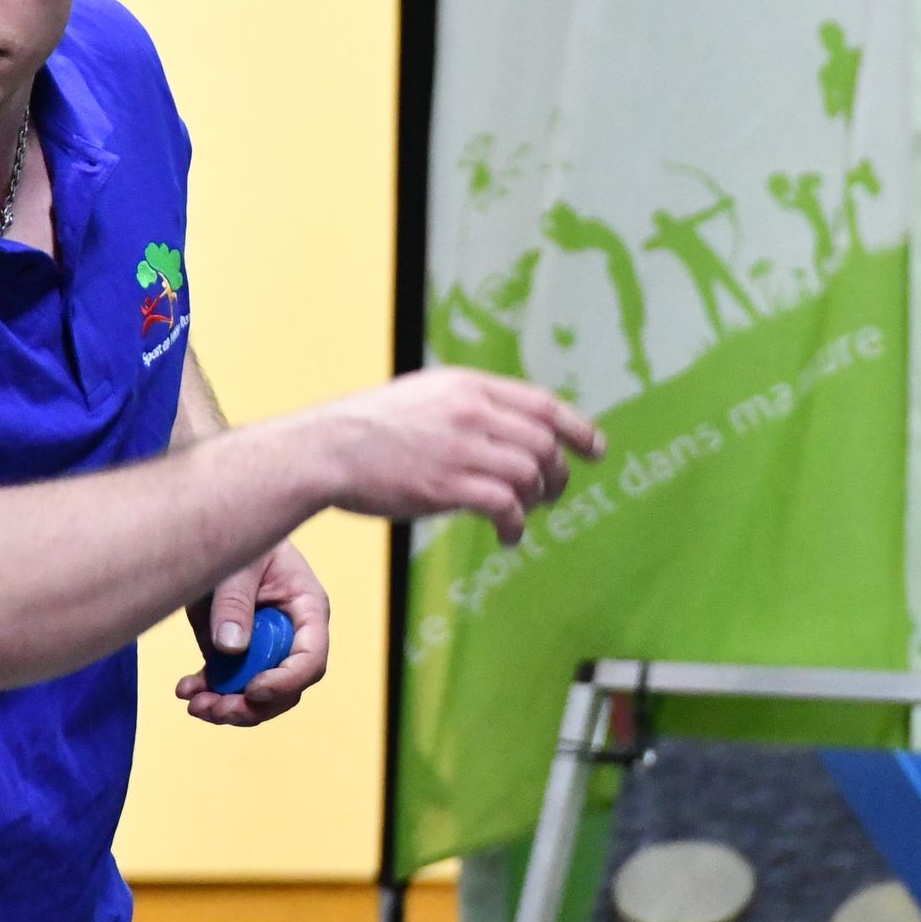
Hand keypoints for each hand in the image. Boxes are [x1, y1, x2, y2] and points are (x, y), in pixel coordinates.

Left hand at [177, 538, 328, 726]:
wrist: (217, 531)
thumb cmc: (243, 539)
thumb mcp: (239, 563)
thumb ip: (235, 601)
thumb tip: (230, 647)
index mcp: (307, 610)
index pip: (311, 659)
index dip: (286, 681)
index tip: (253, 690)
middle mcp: (291, 636)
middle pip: (286, 690)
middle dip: (251, 707)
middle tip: (216, 709)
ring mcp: (263, 647)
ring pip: (256, 697)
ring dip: (227, 708)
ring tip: (195, 705)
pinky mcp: (236, 651)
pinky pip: (227, 684)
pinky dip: (207, 692)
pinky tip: (185, 689)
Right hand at [313, 368, 603, 544]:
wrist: (325, 449)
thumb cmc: (367, 429)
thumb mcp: (424, 397)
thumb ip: (465, 406)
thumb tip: (505, 428)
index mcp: (467, 386)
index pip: (542, 404)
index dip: (577, 428)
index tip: (595, 448)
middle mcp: (471, 411)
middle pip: (544, 442)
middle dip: (558, 473)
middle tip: (552, 494)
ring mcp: (461, 447)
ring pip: (530, 473)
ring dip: (538, 500)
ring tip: (525, 515)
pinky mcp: (448, 484)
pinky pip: (506, 506)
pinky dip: (515, 525)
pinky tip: (507, 536)